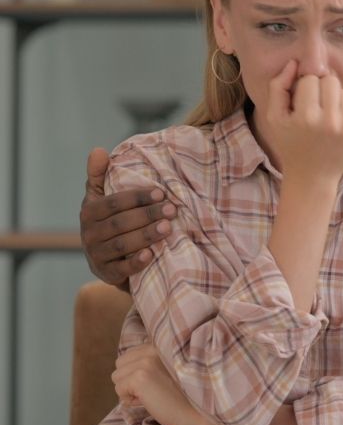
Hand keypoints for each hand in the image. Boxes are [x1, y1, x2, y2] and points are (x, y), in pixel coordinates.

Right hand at [80, 147, 176, 286]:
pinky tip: (152, 255)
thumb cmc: (112, 221)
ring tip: (168, 228)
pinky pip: (120, 269)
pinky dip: (135, 262)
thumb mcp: (104, 197)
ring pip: (121, 245)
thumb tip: (98, 150)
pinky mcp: (106, 274)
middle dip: (147, 215)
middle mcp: (88, 234)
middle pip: (120, 224)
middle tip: (172, 210)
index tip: (161, 192)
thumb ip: (101, 175)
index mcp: (89, 212)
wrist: (111, 260)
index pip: (113, 203)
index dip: (137, 197)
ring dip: (145, 236)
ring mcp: (96, 255)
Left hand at [112, 344, 224, 424]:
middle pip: (120, 364)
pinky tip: (149, 401)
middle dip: (130, 380)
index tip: (157, 382)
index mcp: (162, 343)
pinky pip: (119, 389)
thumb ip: (153, 360)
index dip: (138, 372)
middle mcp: (153, 347)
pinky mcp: (140, 377)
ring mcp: (146, 361)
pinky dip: (129, 400)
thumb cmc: (187, 395)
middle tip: (152, 390)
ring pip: (117, 377)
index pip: (131, 355)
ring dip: (129, 390)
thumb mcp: (171, 367)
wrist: (200, 412)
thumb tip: (127, 365)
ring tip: (152, 395)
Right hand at [264, 61, 342, 188]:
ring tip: (324, 117)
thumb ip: (278, 87)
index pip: (310, 79)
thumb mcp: (274, 117)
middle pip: (330, 81)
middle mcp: (329, 122)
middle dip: (321, 88)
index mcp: (306, 117)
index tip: (300, 102)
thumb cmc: (290, 144)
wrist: (312, 177)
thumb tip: (294, 63)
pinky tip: (335, 126)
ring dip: (333, 100)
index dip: (303, 88)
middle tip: (314, 105)